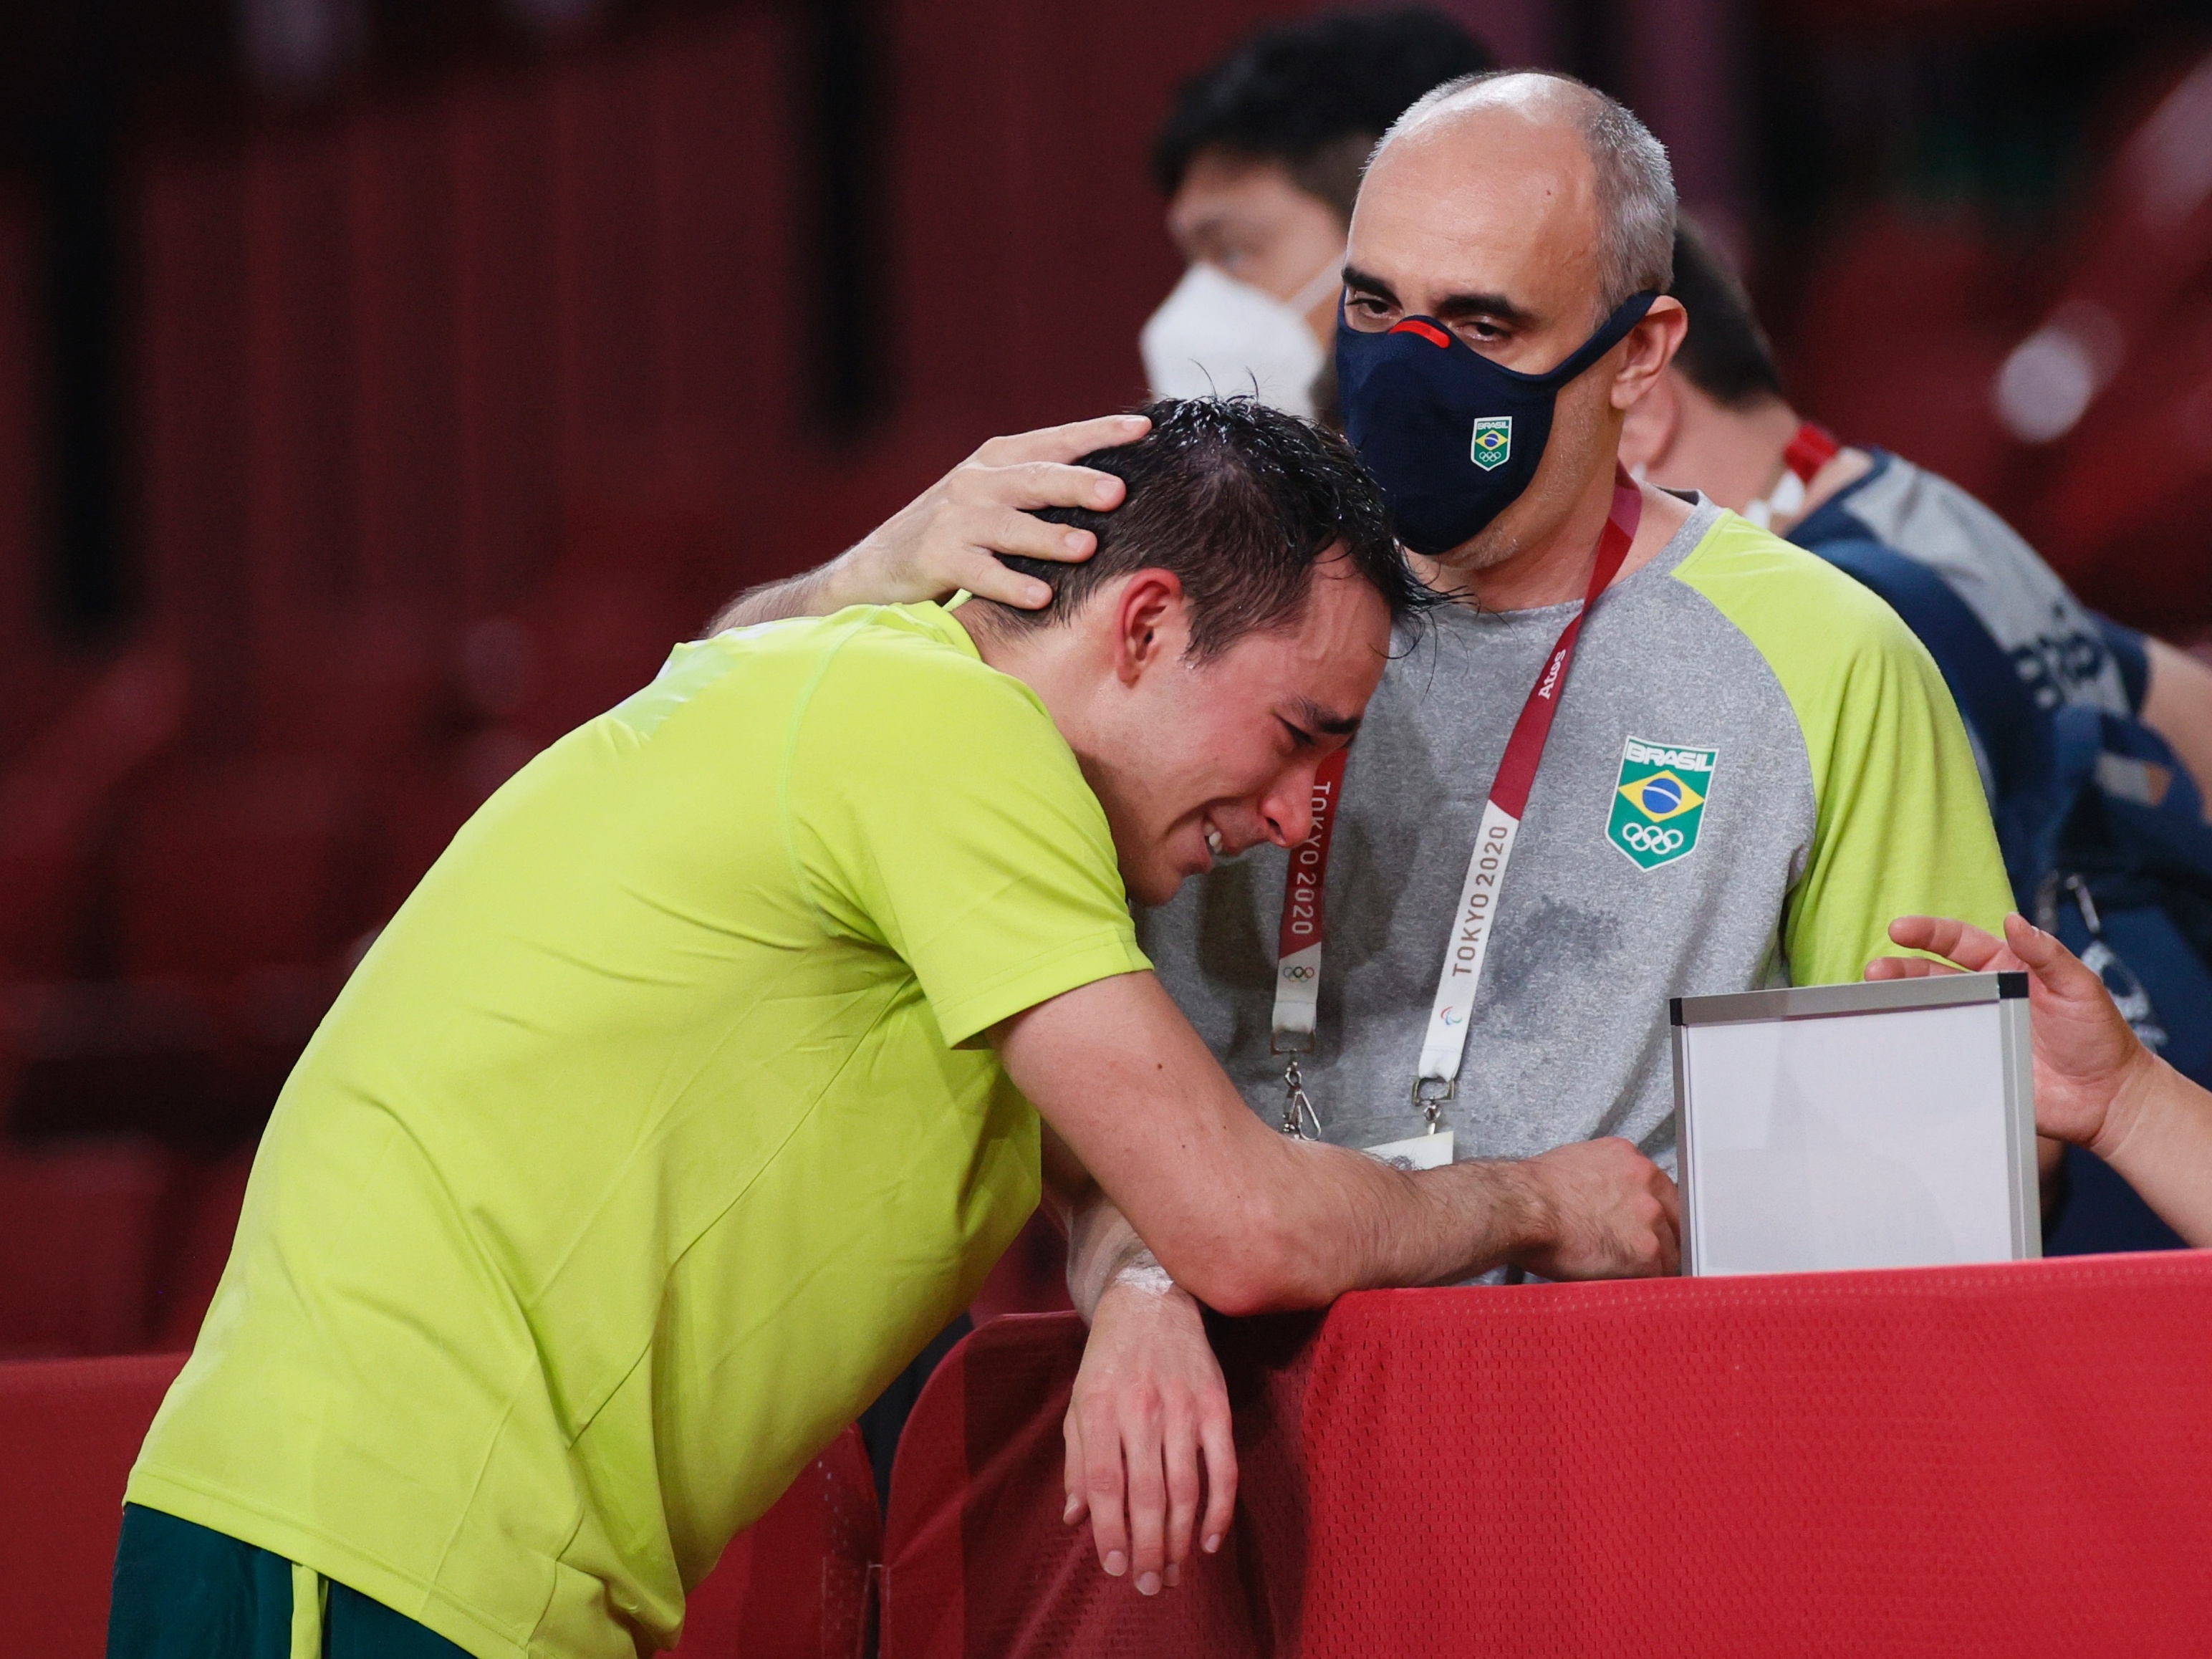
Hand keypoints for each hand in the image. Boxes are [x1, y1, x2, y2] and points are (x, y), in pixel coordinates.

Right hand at [820, 413, 1148, 610]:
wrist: (879, 564)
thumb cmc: (956, 530)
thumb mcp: (995, 495)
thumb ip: (1042, 485)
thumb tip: (1119, 485)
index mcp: (998, 459)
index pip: (1057, 441)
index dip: (1100, 433)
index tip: (1146, 429)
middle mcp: (978, 483)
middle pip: (1035, 478)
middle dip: (1077, 483)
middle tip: (1117, 491)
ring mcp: (955, 520)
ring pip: (1009, 525)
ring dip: (1048, 537)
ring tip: (1086, 547)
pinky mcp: (937, 558)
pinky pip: (981, 573)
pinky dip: (1011, 584)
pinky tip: (1040, 597)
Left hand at [1062, 1268, 1235, 1595]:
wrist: (1151, 1301)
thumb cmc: (1108, 1360)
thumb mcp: (1079, 1403)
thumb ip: (1078, 1462)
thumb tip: (1076, 1518)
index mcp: (1100, 1408)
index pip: (1106, 1483)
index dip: (1111, 1531)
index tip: (1115, 1567)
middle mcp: (1142, 1408)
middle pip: (1148, 1494)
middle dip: (1149, 1547)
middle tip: (1151, 1584)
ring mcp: (1184, 1406)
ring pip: (1186, 1487)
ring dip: (1182, 1538)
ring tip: (1176, 1571)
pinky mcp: (1217, 1404)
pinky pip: (1223, 1467)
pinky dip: (1220, 1509)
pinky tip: (1212, 1540)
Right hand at [1511, 1137, 1680, 1278]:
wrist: (1522, 1209)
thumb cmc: (1534, 1194)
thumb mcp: (1576, 1164)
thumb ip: (1606, 1178)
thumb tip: (1610, 1200)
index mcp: (1629, 1157)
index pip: (1660, 1189)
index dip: (1652, 1213)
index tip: (1641, 1227)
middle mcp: (1647, 1180)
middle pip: (1673, 1215)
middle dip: (1658, 1234)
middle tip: (1632, 1251)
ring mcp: (1651, 1215)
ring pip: (1669, 1247)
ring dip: (1649, 1260)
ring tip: (1617, 1268)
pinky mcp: (1647, 1250)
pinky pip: (1658, 1274)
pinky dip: (1641, 1281)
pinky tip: (1618, 1278)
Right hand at [1869, 913, 2158, 1156]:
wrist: (2108, 1099)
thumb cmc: (2099, 1036)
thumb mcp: (2080, 986)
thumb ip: (2048, 954)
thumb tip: (2013, 920)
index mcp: (2005, 969)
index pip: (1958, 943)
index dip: (1928, 933)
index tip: (1900, 929)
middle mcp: (1983, 998)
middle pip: (1928, 977)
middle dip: (1899, 970)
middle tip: (1876, 972)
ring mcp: (1974, 1033)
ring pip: (1925, 1014)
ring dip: (1897, 1006)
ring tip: (1873, 1002)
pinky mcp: (1971, 1067)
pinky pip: (1935, 1056)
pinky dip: (1912, 1048)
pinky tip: (1894, 1043)